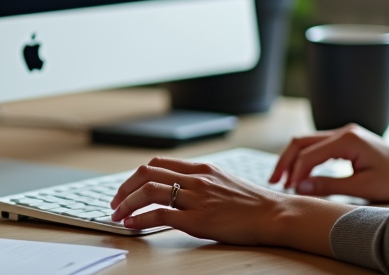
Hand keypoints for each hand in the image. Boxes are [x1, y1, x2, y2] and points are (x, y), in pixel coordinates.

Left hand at [109, 157, 289, 244]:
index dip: (136, 175)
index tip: (126, 189)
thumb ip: (200, 181)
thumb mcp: (223, 181)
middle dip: (124, 187)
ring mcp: (197, 198)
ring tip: (118, 215)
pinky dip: (140, 219)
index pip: (158, 163)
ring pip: (149, 191)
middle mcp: (196, 178)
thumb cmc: (251, 202)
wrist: (274, 214)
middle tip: (115, 202)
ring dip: (127, 203)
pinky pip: (160, 215)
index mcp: (201, 168)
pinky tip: (132, 225)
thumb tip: (177, 187)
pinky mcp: (199, 220)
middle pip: (147, 173)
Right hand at [269, 123, 388, 201]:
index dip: (296, 172)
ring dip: (293, 159)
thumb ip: (329, 185)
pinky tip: (300, 173)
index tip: (289, 190)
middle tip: (274, 181)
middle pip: (302, 141)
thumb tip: (300, 186)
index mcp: (347, 139)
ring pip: (307, 141)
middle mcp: (343, 131)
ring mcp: (344, 133)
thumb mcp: (362, 187)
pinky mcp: (346, 140)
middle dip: (286, 161)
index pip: (310, 153)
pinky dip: (306, 158)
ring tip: (283, 179)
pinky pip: (318, 145)